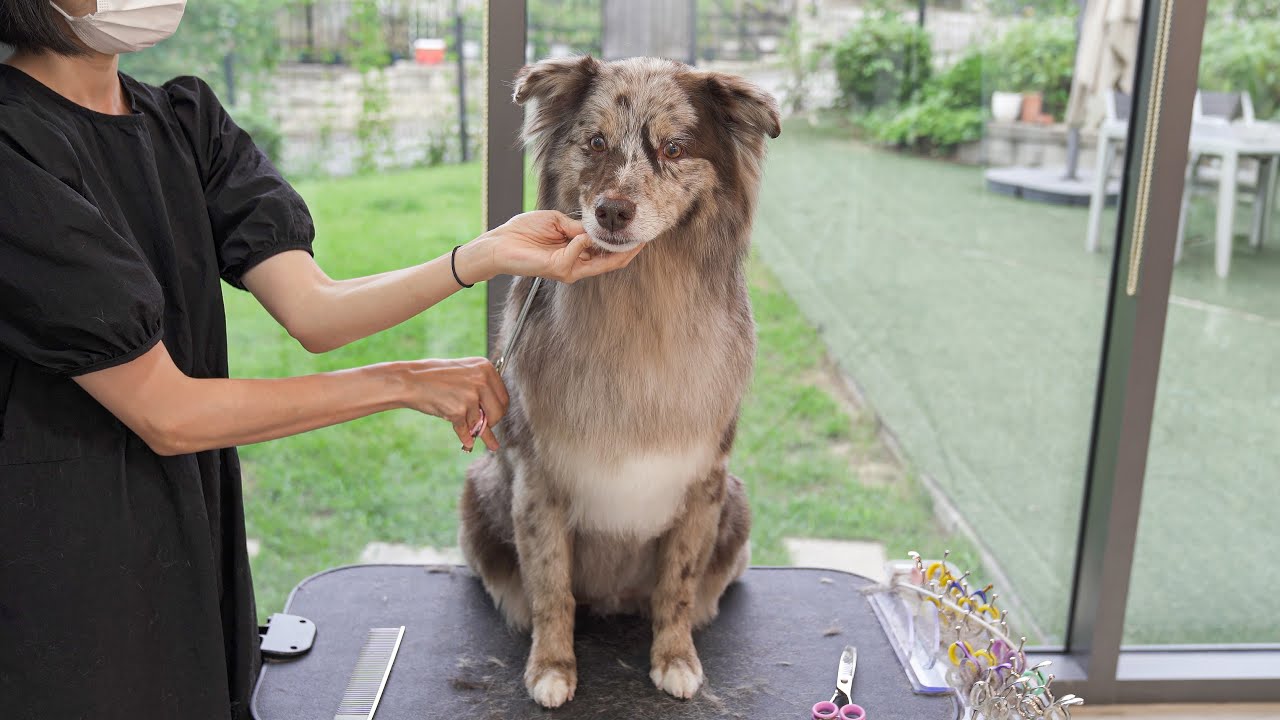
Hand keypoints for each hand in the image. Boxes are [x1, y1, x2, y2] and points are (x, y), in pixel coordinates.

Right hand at [398, 358, 508, 451]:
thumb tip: (498, 415)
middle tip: (483, 427)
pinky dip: (465, 438)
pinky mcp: (459, 410)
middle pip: (498, 412)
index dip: (498, 411)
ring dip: (472, 429)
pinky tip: (467, 443)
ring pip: (481, 423)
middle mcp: (482, 380)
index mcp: (486, 368)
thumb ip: (482, 389)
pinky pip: (466, 431)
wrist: (411, 380)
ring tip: (464, 427)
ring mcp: (471, 395)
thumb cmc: (436, 378)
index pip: (504, 397)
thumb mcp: (464, 374)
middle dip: (491, 423)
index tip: (492, 417)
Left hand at [459, 210, 642, 283]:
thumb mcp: (557, 222)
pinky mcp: (558, 269)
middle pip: (610, 262)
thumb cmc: (524, 231)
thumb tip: (594, 229)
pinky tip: (580, 235)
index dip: (622, 244)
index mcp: (576, 252)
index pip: (606, 252)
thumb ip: (577, 227)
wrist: (500, 243)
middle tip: (642, 238)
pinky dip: (580, 243)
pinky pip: (577, 255)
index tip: (636, 231)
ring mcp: (568, 269)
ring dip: (612, 249)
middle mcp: (576, 264)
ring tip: (625, 237)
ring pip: (601, 264)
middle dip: (627, 251)